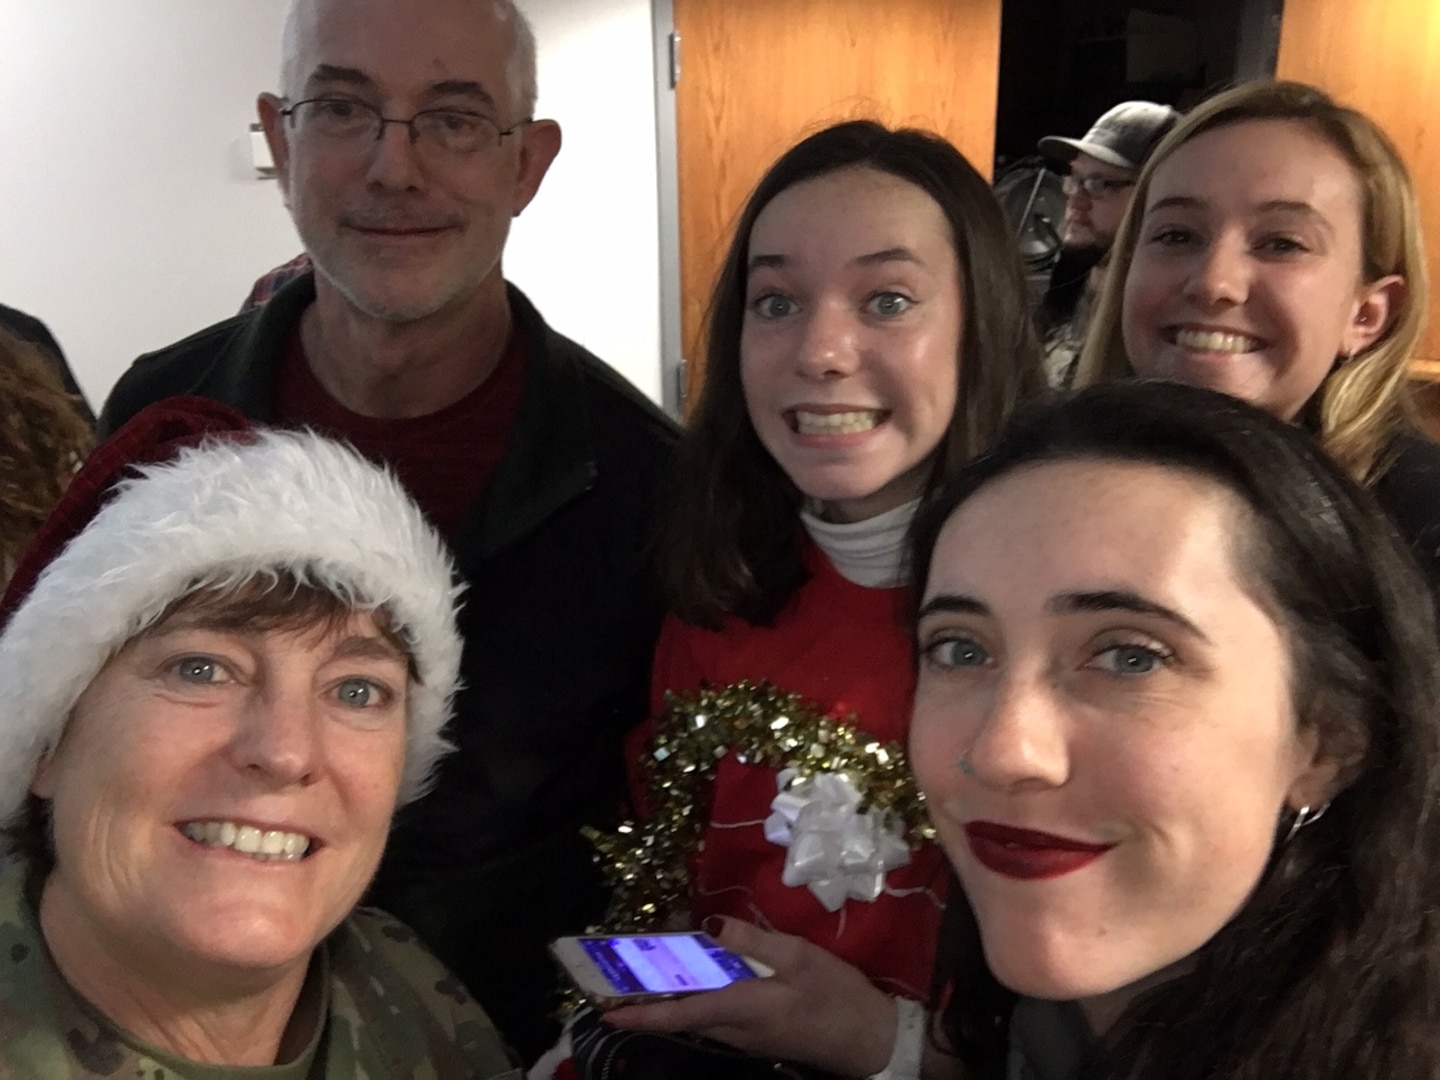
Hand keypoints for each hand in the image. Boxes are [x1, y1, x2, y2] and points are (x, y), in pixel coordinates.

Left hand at [602, 918, 898, 1076]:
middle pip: (682, 1016)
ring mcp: (746, 1037)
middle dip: (650, 999)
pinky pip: (717, 1016)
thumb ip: (753, 942)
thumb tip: (710, 925)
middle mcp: (736, 1030)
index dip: (641, 1014)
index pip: (680, 1014)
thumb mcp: (800, 959)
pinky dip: (698, 997)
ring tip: (650, 968)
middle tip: (621, 972)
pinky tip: (699, 975)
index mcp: (742, 1009)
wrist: (870, 1040)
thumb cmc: (837, 997)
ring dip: (673, 997)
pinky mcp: (758, 1034)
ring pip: (698, 1017)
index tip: (606, 1011)